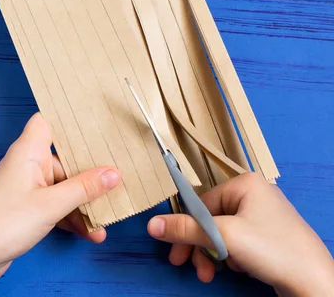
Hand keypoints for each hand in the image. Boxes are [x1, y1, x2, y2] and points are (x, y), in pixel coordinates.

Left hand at [0, 113, 120, 295]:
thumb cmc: (4, 223)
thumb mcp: (52, 205)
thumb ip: (84, 188)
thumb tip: (114, 173)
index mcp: (28, 151)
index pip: (47, 121)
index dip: (68, 119)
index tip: (97, 122)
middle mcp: (28, 164)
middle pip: (65, 158)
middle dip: (89, 172)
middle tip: (118, 176)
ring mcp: (28, 186)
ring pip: (63, 186)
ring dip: (83, 202)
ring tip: (106, 219)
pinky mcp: (28, 207)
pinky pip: (57, 205)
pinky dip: (72, 217)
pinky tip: (91, 232)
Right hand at [147, 172, 333, 295]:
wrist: (315, 282)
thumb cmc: (272, 250)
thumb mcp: (223, 237)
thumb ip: (185, 229)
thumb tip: (151, 225)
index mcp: (244, 184)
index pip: (201, 203)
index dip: (186, 229)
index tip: (175, 253)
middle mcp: (254, 194)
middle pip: (210, 219)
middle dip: (200, 246)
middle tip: (190, 268)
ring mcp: (263, 214)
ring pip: (222, 232)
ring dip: (213, 254)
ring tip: (212, 274)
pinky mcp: (269, 234)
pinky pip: (237, 240)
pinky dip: (230, 255)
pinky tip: (236, 268)